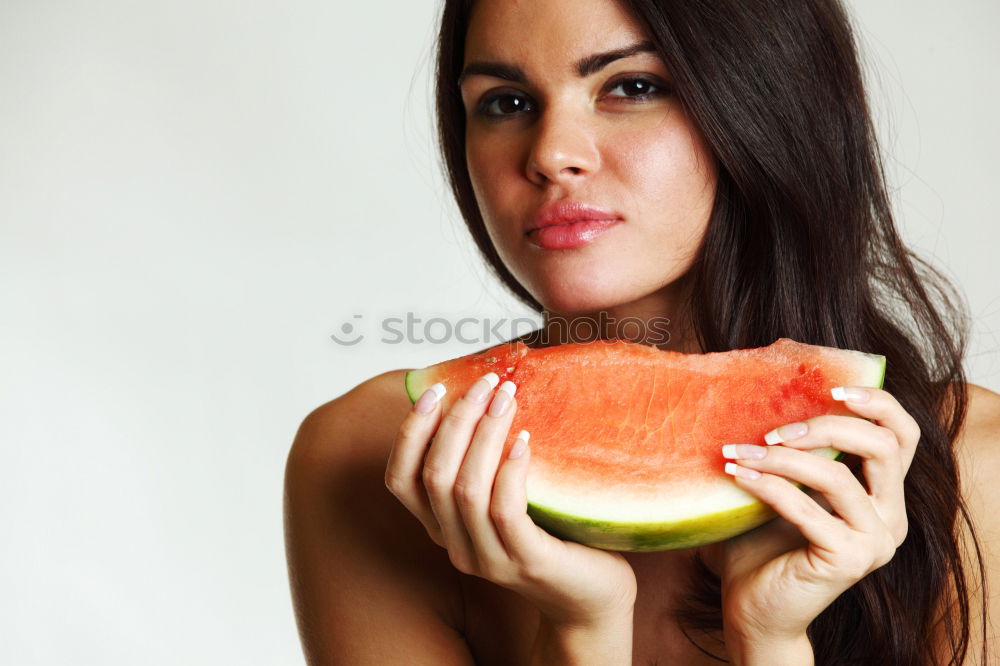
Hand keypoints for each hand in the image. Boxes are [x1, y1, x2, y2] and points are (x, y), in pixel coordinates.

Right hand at [385, 372, 636, 626]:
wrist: (589, 597)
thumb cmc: (550, 534)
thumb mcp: (504, 496)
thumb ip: (483, 462)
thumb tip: (480, 393)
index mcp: (442, 527)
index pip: (400, 480)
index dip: (409, 432)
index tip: (434, 391)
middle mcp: (456, 545)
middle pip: (433, 475)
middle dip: (456, 420)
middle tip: (487, 383)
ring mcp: (489, 559)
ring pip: (466, 489)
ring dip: (485, 435)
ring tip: (507, 399)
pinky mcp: (527, 562)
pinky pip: (505, 511)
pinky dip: (510, 469)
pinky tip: (525, 440)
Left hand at [715, 386, 918, 649]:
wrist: (754, 606)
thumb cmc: (764, 541)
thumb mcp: (786, 483)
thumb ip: (795, 447)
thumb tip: (768, 386)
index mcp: (884, 493)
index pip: (903, 435)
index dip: (878, 403)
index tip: (833, 387)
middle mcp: (891, 517)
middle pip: (882, 446)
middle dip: (826, 426)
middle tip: (774, 430)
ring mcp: (874, 542)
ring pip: (839, 477)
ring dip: (782, 458)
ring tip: (738, 453)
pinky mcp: (848, 561)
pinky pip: (808, 509)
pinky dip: (768, 486)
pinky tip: (736, 476)